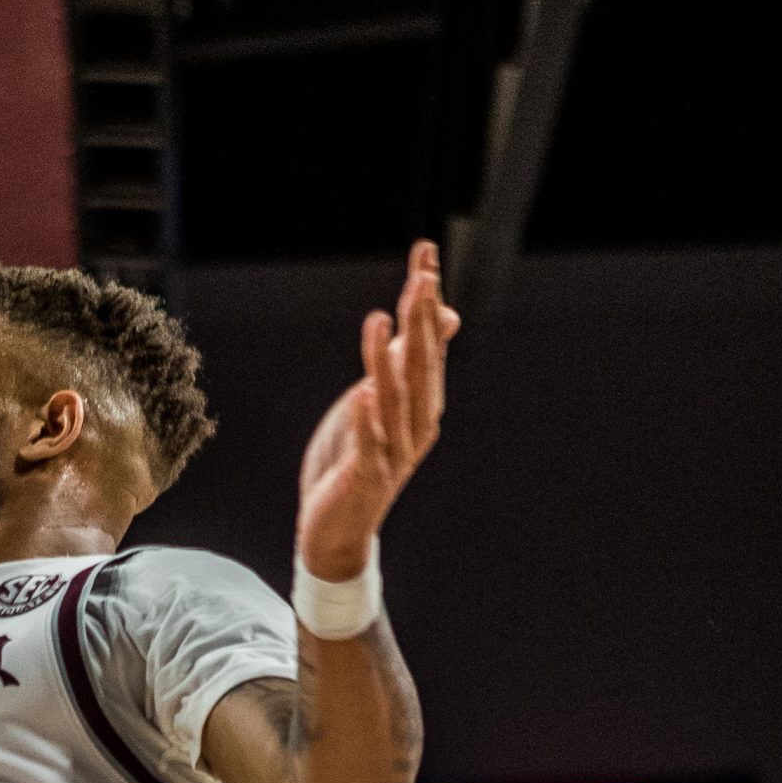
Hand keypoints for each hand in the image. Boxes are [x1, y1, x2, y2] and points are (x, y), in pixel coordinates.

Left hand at [297, 238, 460, 580]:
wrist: (338, 530)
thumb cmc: (358, 460)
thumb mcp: (384, 402)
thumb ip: (411, 359)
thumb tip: (443, 315)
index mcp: (421, 403)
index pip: (429, 341)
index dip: (428, 298)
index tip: (425, 252)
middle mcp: (415, 424)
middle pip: (420, 364)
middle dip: (420, 320)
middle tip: (420, 276)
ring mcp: (392, 451)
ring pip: (394, 399)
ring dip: (386, 359)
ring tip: (380, 320)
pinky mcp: (365, 475)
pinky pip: (366, 442)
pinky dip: (365, 418)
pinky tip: (362, 393)